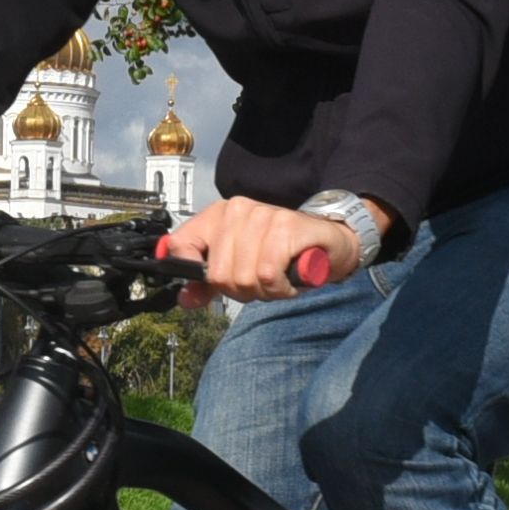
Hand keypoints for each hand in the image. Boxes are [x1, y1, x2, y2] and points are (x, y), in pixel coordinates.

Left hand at [168, 195, 357, 302]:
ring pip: (245, 277)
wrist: (327, 241)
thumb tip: (186, 298)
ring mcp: (262, 216)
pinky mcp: (285, 226)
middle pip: (218, 274)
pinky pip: (268, 275)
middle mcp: (237, 211)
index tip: (206, 284)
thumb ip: (209, 283)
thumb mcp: (239, 268)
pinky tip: (289, 279)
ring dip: (265, 291)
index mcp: (218, 216)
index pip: (182, 245)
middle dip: (241, 290)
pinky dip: (280, 288)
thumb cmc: (282, 253)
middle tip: (260, 282)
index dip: (189, 271)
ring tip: (277, 279)